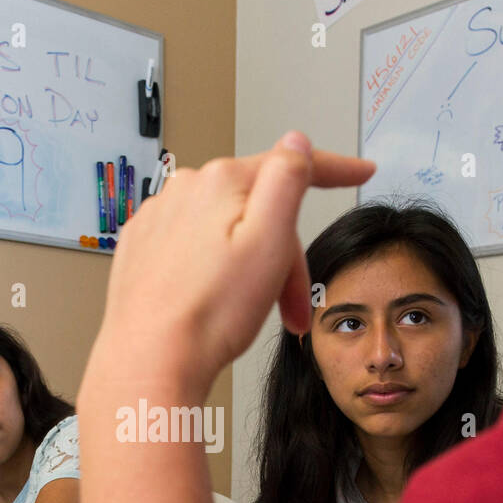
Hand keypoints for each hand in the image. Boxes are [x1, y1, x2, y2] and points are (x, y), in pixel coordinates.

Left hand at [91, 131, 374, 396]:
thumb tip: (295, 142)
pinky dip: (212, 268)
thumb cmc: (210, 313)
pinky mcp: (143, 247)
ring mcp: (159, 218)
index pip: (290, 165)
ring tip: (251, 312)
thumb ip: (287, 180)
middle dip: (284, 253)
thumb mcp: (270, 242)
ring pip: (226, 229)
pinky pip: (193, 245)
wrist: (151, 360)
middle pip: (258, 208)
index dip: (335, 169)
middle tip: (292, 306)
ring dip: (249, 265)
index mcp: (222, 181)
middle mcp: (185, 190)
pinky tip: (213, 299)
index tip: (359, 172)